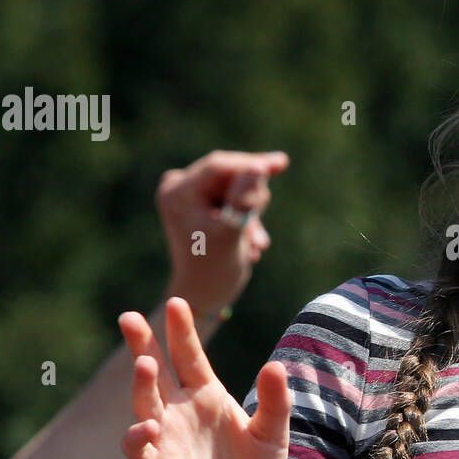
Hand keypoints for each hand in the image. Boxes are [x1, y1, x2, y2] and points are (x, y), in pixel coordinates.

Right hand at [118, 297, 291, 458]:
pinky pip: (140, 450)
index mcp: (208, 397)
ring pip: (144, 405)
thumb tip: (276, 365)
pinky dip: (138, 437)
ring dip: (141, 385)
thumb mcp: (273, 434)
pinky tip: (147, 426)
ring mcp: (167, 440)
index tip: (179, 303)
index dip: (182, 331)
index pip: (190, 357)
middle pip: (157, 372)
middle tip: (129, 318)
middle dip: (143, 344)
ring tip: (146, 364)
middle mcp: (181, 413)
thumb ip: (275, 402)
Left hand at [158, 149, 289, 317]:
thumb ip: (244, 199)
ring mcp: (189, 193)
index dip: (251, 164)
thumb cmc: (214, 270)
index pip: (220, 165)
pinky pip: (234, 194)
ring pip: (236, 184)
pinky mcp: (201, 201)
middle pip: (229, 173)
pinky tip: (251, 243)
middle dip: (251, 197)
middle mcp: (178, 186)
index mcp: (177, 192)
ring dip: (252, 211)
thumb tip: (260, 165)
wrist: (202, 295)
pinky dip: (247, 215)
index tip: (281, 164)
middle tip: (257, 234)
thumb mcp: (231, 233)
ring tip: (254, 244)